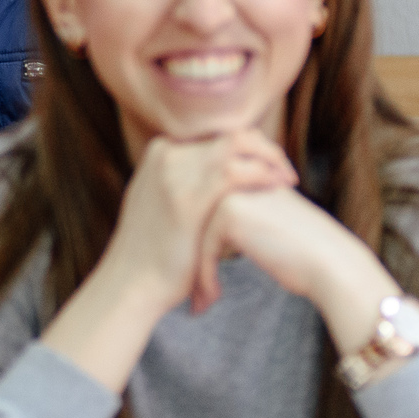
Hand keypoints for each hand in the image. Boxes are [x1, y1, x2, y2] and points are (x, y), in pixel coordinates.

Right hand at [96, 130, 298, 315]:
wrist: (130, 282)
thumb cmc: (151, 251)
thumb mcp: (159, 201)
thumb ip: (182, 181)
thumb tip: (214, 177)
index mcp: (161, 151)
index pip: (219, 136)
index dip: (251, 148)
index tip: (271, 166)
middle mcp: (167, 153)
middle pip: (232, 135)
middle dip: (265, 149)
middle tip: (285, 173)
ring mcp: (175, 171)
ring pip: (239, 145)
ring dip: (270, 159)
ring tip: (287, 180)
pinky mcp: (189, 197)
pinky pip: (238, 172)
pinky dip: (263, 175)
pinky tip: (277, 189)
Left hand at [193, 186, 400, 350]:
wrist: (333, 265)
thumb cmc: (306, 255)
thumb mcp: (270, 226)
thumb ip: (243, 220)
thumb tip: (208, 239)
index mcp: (248, 176)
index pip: (207, 212)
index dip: (202, 250)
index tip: (198, 279)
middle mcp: (237, 177)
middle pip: (197, 223)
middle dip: (192, 260)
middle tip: (191, 294)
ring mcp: (231, 192)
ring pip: (196, 237)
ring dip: (195, 273)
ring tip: (199, 302)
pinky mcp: (229, 213)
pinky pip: (204, 249)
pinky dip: (205, 278)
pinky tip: (210, 301)